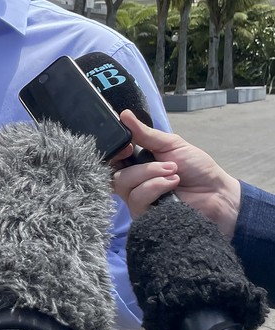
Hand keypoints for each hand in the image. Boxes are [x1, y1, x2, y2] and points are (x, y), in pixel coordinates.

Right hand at [111, 110, 240, 236]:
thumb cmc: (196, 168)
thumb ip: (145, 133)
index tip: (129, 147)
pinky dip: (154, 188)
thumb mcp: (170, 144)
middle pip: (114, 173)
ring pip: (124, 185)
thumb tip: (124, 114)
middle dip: (139, 166)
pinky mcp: (144, 215)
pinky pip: (136, 199)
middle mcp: (132, 182)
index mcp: (135, 164)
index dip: (114, 153)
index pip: (111, 160)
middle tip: (160, 161)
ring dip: (150, 175)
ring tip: (173, 173)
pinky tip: (172, 184)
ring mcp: (137, 200)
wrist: (217, 193)